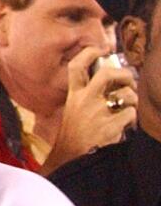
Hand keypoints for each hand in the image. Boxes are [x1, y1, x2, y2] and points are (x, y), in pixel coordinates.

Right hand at [43, 46, 137, 173]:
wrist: (72, 156)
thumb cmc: (75, 132)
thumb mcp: (73, 108)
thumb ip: (86, 93)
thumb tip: (110, 82)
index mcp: (74, 94)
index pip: (77, 66)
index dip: (90, 53)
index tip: (101, 49)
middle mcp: (84, 100)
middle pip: (107, 74)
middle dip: (124, 74)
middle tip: (128, 80)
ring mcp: (98, 113)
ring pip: (127, 95)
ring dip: (133, 99)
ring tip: (128, 107)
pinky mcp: (110, 126)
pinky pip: (131, 113)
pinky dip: (132, 118)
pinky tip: (125, 124)